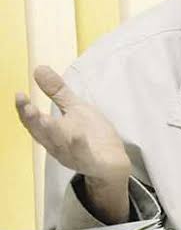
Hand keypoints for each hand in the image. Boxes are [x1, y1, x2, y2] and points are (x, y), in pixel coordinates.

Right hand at [15, 65, 129, 222]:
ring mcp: (73, 154)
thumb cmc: (91, 134)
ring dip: (53, 133)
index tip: (19, 94)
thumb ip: (57, 92)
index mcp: (52, 132)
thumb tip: (38, 68)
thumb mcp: (74, 109)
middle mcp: (57, 145)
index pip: (33, 121)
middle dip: (34, 121)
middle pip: (42, 133)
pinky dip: (80, 147)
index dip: (24, 110)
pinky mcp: (91, 161)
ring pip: (60, 145)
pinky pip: (84, 155)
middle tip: (26, 107)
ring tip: (47, 120)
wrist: (111, 162)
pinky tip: (79, 136)